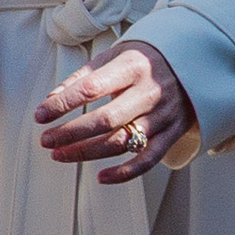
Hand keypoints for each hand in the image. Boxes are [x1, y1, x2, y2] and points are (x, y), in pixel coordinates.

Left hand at [35, 38, 186, 184]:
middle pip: (106, 119)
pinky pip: (148, 159)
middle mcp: (150, 92)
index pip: (92, 88)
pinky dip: (125, 173)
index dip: (63, 104)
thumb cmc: (143, 60)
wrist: (194, 63)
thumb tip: (50, 100)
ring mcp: (163, 115)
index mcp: (133, 67)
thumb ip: (82, 77)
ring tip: (59, 155)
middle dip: (71, 133)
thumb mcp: (114, 56)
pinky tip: (101, 177)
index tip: (40, 115)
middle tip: (46, 140)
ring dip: (87, 152)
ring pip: (122, 141)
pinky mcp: (172, 133)